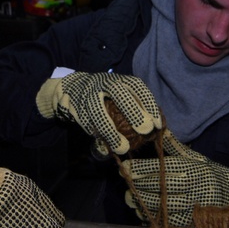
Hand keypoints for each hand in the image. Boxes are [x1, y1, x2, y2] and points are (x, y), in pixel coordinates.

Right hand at [35, 71, 161, 153]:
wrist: (71, 88)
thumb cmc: (104, 95)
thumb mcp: (118, 93)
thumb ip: (133, 105)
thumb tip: (155, 127)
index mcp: (118, 79)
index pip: (137, 86)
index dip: (149, 103)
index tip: (158, 123)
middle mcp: (103, 83)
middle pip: (119, 93)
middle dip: (133, 111)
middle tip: (145, 130)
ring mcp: (88, 94)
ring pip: (98, 111)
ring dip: (111, 131)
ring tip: (123, 148)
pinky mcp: (75, 106)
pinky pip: (86, 122)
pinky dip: (97, 134)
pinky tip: (105, 144)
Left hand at [120, 130, 228, 226]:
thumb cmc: (207, 173)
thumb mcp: (194, 157)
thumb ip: (174, 146)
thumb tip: (159, 127)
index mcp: (192, 170)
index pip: (162, 169)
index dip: (141, 169)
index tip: (126, 168)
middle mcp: (193, 188)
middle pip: (160, 187)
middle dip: (139, 184)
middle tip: (124, 181)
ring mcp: (192, 207)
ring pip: (162, 206)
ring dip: (143, 202)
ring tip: (129, 197)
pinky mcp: (190, 222)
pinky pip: (167, 221)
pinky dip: (152, 217)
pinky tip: (141, 211)